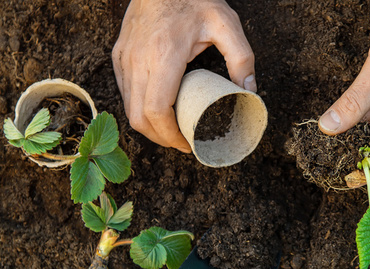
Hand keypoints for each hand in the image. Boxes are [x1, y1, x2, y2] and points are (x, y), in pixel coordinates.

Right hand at [113, 0, 255, 151]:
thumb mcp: (226, 24)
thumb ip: (242, 58)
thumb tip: (249, 90)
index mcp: (165, 55)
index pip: (157, 111)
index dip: (170, 136)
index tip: (186, 144)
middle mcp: (139, 60)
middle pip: (139, 117)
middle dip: (160, 138)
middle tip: (181, 143)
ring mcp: (125, 57)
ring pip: (128, 107)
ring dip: (148, 125)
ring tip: (170, 131)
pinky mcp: (119, 54)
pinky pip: (123, 91)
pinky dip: (137, 107)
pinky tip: (156, 110)